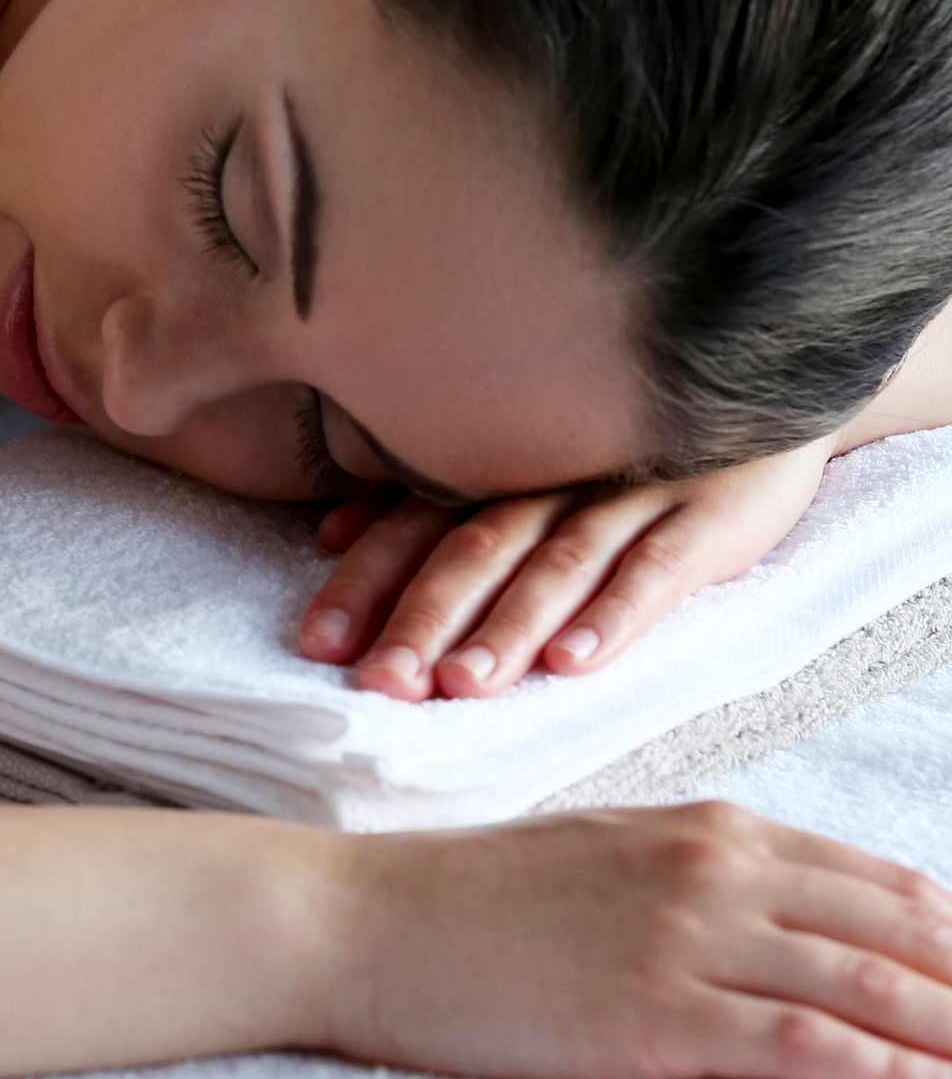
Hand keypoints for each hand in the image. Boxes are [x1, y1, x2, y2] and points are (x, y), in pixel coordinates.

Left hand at [295, 438, 834, 700]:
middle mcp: (555, 477)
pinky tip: (573, 663)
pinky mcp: (709, 515)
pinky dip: (613, 616)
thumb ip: (429, 503)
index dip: (365, 583)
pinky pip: (656, 568)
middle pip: (476, 549)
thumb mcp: (524, 466)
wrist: (761, 394)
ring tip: (463, 685)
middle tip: (382, 682)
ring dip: (507, 626)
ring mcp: (633, 494)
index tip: (317, 645)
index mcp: (501, 468)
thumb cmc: (620, 450)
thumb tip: (329, 534)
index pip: (415, 527)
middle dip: (424, 618)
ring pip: (558, 563)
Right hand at [312, 799, 951, 1078]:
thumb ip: (695, 883)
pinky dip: (897, 1076)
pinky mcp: (661, 1009)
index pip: (885, 888)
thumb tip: (777, 929)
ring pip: (878, 988)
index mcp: (710, 829)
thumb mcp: (599, 861)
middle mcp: (720, 869)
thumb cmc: (465, 902)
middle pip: (905, 935)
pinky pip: (812, 1045)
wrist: (358, 920)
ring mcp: (693, 936)